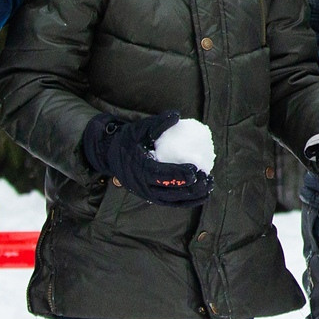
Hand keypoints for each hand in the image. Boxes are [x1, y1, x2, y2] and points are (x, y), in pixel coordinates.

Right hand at [81, 110, 212, 207]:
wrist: (110, 155)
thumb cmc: (127, 139)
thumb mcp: (139, 128)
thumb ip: (157, 123)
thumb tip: (176, 115)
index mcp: (139, 167)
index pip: (160, 174)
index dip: (178, 174)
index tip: (195, 169)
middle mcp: (142, 184)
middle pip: (169, 191)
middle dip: (190, 187)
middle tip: (206, 177)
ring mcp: (146, 193)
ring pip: (171, 200)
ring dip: (192, 196)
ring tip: (208, 186)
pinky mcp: (150, 197)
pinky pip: (170, 203)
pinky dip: (186, 202)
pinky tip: (202, 196)